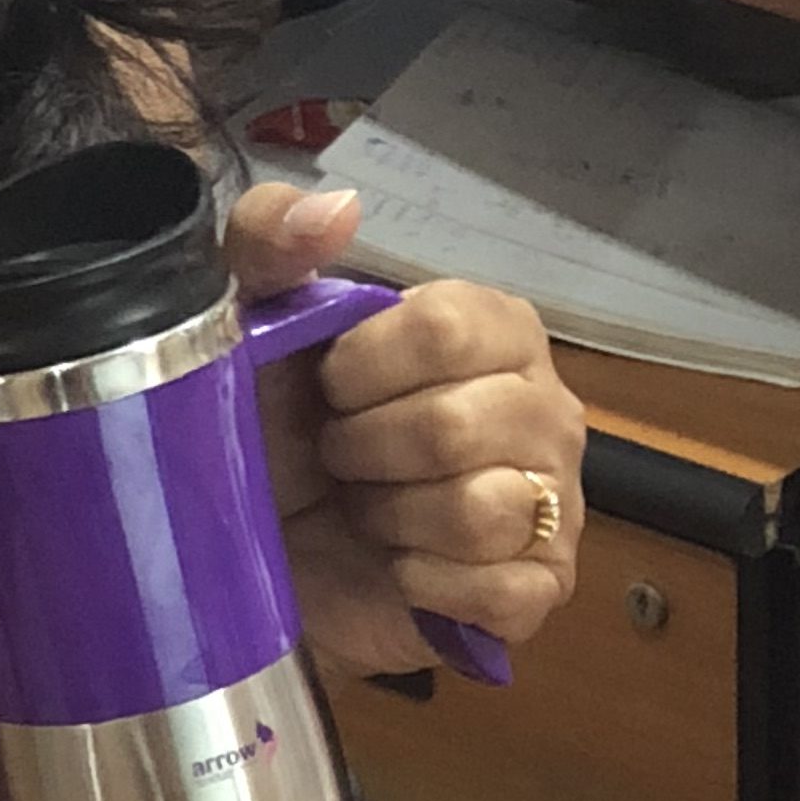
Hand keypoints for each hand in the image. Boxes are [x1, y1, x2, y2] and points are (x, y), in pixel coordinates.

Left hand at [230, 182, 583, 679]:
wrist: (264, 563)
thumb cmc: (274, 433)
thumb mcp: (246, 326)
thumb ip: (270, 243)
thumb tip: (338, 209)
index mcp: (493, 329)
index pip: (449, 327)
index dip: (362, 368)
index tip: (325, 387)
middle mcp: (543, 408)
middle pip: (455, 428)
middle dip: (364, 452)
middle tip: (338, 461)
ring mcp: (553, 503)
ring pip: (480, 511)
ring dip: (390, 519)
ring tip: (366, 512)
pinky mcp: (537, 592)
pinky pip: (498, 589)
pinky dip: (424, 583)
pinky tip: (396, 570)